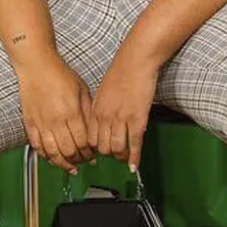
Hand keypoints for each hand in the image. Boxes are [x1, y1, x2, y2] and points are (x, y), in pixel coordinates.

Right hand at [15, 53, 95, 173]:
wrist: (36, 66)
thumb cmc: (59, 75)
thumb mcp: (82, 90)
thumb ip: (88, 112)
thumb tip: (94, 131)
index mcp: (71, 112)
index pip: (82, 143)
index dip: (89, 153)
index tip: (93, 156)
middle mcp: (56, 121)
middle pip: (68, 151)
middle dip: (78, 160)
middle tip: (83, 162)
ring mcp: (41, 123)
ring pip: (52, 153)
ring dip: (62, 163)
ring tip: (70, 166)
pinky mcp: (29, 123)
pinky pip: (37, 146)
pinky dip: (45, 156)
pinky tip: (52, 159)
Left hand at [89, 50, 158, 172]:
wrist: (136, 60)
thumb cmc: (122, 71)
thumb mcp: (102, 91)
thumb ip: (100, 107)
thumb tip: (100, 120)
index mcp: (96, 109)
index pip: (89, 138)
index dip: (94, 149)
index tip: (98, 153)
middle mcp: (105, 116)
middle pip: (101, 147)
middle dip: (107, 155)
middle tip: (114, 156)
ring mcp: (121, 119)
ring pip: (116, 148)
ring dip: (120, 156)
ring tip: (124, 158)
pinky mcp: (137, 119)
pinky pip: (134, 143)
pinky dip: (134, 157)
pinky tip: (134, 165)